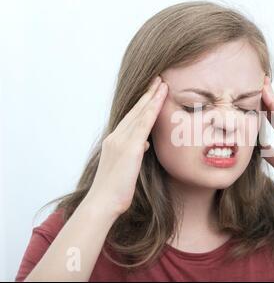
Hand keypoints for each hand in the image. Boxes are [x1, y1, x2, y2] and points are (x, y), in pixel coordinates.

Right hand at [84, 76, 167, 216]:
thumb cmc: (115, 190)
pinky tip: (160, 99)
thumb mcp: (126, 167)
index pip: (131, 118)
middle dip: (147, 94)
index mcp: (115, 141)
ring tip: (162, 83)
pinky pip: (143, 124)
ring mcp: (121, 141)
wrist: (103, 202)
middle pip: (135, 111)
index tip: (151, 92)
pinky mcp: (129, 148)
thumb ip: (134, 152)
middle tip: (158, 79)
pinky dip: (152, 110)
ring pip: (140, 114)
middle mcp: (116, 137)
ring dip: (152, 97)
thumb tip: (144, 143)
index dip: (142, 104)